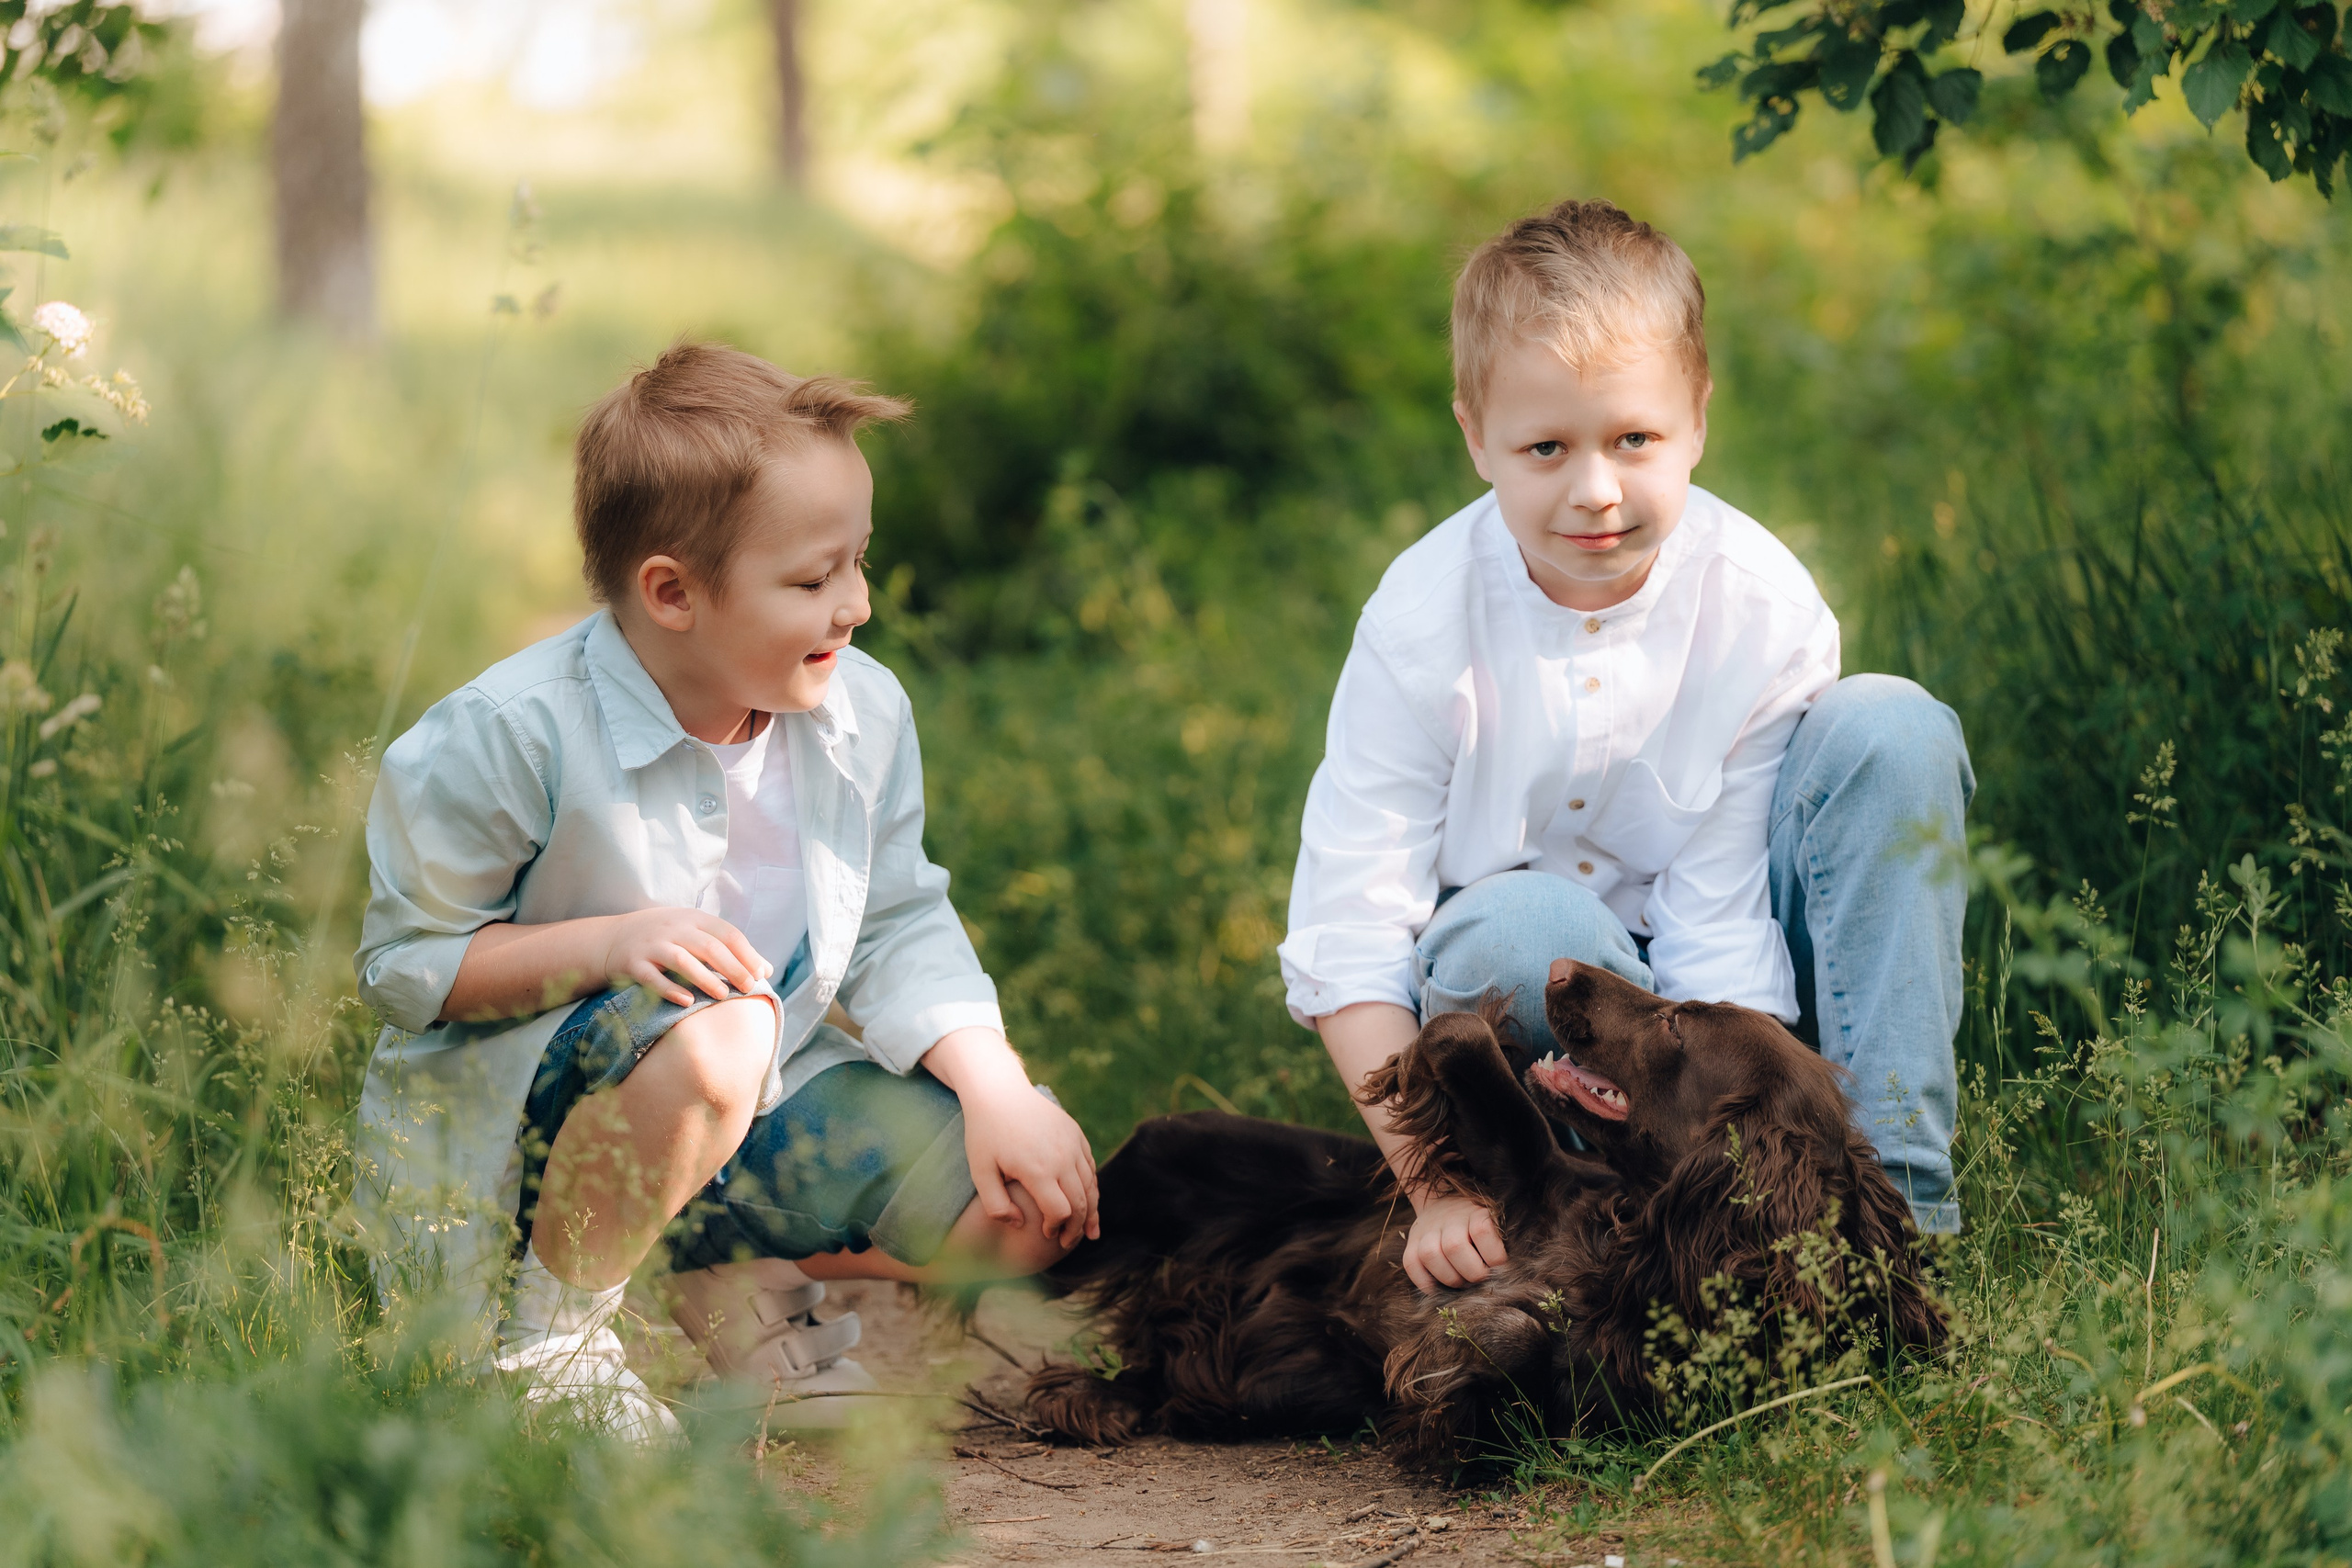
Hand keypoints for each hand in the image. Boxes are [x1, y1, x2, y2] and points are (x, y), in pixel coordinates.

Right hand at [598, 907, 769, 1005]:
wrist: (612, 938)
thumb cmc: (666, 938)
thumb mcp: (695, 933)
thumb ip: (729, 949)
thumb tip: (767, 970)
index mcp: (694, 919)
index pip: (727, 934)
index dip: (746, 954)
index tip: (761, 974)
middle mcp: (674, 929)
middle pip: (709, 947)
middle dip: (732, 968)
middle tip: (748, 988)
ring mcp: (652, 946)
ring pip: (682, 960)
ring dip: (705, 978)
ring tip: (722, 996)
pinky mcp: (633, 964)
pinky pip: (652, 978)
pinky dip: (670, 989)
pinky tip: (687, 1001)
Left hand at [924, 1029, 1099, 1248]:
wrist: (999, 1091)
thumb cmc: (984, 1133)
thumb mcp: (980, 1171)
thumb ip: (996, 1205)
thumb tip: (1019, 1225)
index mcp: (1037, 1170)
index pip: (1060, 1212)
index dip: (1056, 1229)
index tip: (1046, 1236)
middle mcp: (1061, 1157)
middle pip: (1081, 1202)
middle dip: (1077, 1228)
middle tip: (1068, 1243)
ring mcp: (1072, 1144)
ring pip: (1091, 1185)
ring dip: (1091, 1211)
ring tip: (1089, 1231)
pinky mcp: (1076, 1134)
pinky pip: (1090, 1166)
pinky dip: (1091, 1187)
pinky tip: (1088, 1201)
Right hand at [1401, 1189, 1505, 1293]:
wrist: (1446, 1204)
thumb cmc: (1478, 1225)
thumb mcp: (1494, 1225)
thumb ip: (1498, 1245)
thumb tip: (1503, 1277)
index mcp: (1474, 1211)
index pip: (1482, 1231)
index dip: (1494, 1257)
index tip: (1499, 1266)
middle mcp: (1448, 1218)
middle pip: (1455, 1247)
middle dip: (1471, 1273)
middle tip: (1479, 1279)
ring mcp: (1426, 1229)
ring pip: (1430, 1255)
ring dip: (1449, 1278)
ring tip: (1461, 1282)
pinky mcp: (1411, 1243)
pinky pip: (1411, 1265)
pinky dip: (1426, 1283)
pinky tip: (1440, 1288)